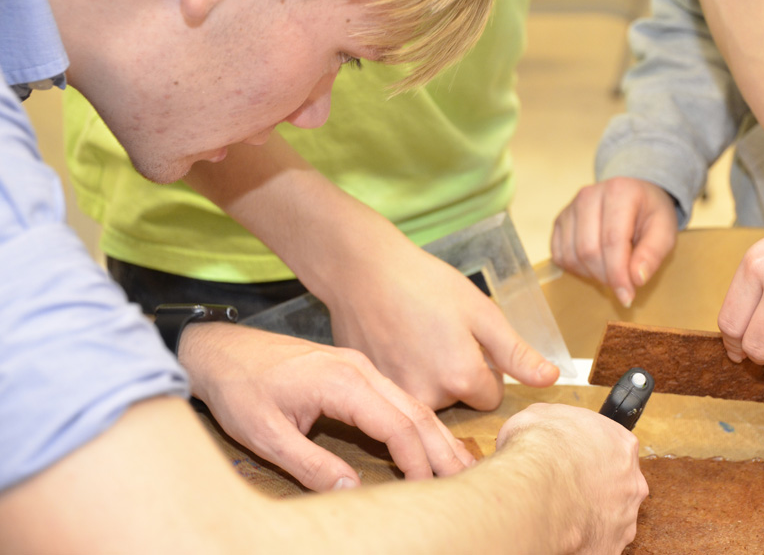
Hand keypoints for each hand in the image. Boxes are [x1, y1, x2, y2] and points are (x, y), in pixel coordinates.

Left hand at [178, 323, 477, 490]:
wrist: (219, 349)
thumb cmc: (239, 388)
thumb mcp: (265, 433)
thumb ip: (310, 464)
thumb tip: (352, 490)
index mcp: (342, 382)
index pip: (396, 424)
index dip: (416, 460)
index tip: (429, 490)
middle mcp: (360, 370)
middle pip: (414, 411)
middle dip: (442, 448)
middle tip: (468, 480)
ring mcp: (359, 367)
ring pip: (410, 403)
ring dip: (436, 434)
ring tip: (461, 464)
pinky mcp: (354, 370)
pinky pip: (396, 397)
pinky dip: (418, 421)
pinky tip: (429, 439)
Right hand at [326, 232, 558, 410]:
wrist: (363, 270)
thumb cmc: (425, 284)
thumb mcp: (482, 312)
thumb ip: (516, 353)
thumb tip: (552, 380)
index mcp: (462, 379)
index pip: (491, 397)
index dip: (485, 369)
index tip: (466, 342)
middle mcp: (429, 398)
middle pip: (460, 402)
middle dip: (457, 376)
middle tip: (438, 335)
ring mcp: (397, 397)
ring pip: (432, 400)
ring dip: (430, 377)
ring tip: (415, 338)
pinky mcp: (373, 391)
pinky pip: (403, 393)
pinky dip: (404, 375)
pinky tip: (396, 344)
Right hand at [497, 404, 647, 553]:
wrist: (534, 485)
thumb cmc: (540, 447)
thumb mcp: (540, 416)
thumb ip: (553, 423)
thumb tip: (538, 430)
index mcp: (622, 445)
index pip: (613, 450)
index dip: (590, 455)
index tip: (572, 459)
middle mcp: (631, 482)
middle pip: (618, 486)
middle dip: (595, 488)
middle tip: (567, 488)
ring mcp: (624, 517)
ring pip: (610, 518)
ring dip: (590, 515)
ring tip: (560, 513)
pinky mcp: (609, 545)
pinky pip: (597, 543)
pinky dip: (582, 541)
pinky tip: (562, 533)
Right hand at [551, 177, 677, 307]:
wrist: (635, 195)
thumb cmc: (650, 214)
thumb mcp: (665, 231)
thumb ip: (653, 253)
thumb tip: (636, 279)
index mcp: (619, 192)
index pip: (612, 241)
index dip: (618, 274)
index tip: (627, 298)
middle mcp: (589, 195)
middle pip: (588, 250)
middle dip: (605, 276)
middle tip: (623, 284)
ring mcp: (570, 207)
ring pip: (571, 255)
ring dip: (591, 274)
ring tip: (611, 271)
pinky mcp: (560, 220)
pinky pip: (559, 255)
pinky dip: (576, 269)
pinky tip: (595, 265)